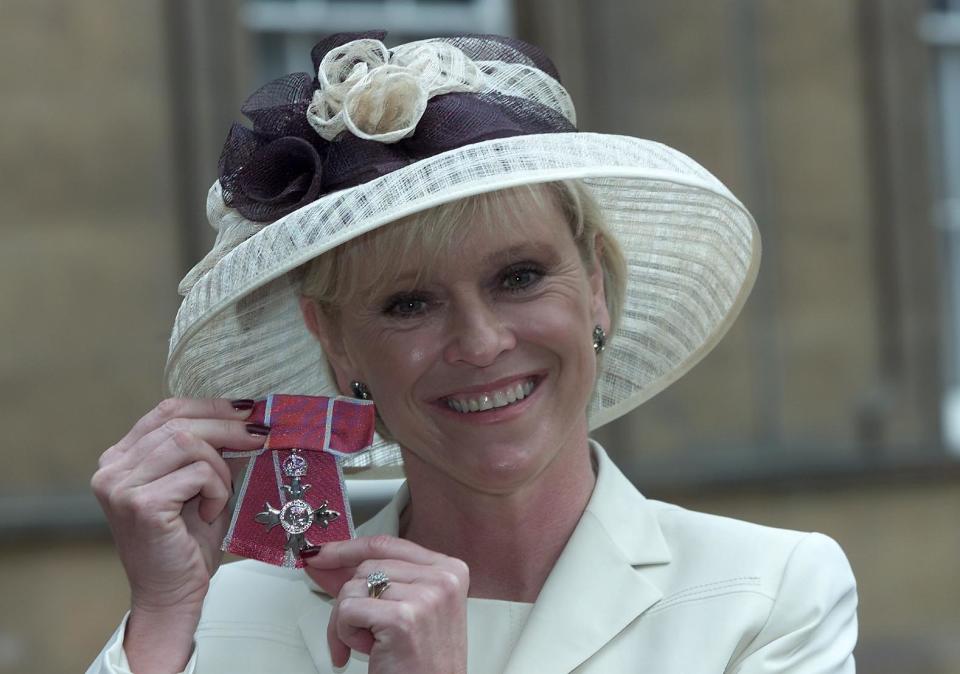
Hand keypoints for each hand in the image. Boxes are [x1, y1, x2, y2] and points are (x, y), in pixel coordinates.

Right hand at [90, 398, 266, 670]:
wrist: (172, 595)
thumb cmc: (188, 542)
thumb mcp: (199, 484)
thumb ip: (210, 451)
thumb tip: (249, 416)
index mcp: (121, 458)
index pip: (167, 411)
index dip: (210, 406)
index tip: (247, 408)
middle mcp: (112, 468)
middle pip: (179, 423)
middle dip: (228, 426)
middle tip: (263, 434)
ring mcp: (121, 485)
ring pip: (190, 443)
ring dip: (221, 467)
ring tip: (222, 494)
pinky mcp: (141, 503)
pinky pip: (199, 473)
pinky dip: (217, 490)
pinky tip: (211, 513)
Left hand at [303, 535, 469, 673]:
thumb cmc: (420, 663)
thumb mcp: (402, 611)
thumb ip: (370, 581)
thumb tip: (325, 560)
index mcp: (449, 570)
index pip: (387, 544)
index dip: (348, 548)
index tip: (322, 553)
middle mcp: (443, 578)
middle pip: (366, 566)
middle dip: (349, 600)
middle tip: (358, 632)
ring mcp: (425, 596)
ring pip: (353, 587)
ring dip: (347, 622)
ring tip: (371, 644)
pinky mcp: (403, 618)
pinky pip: (347, 610)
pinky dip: (344, 634)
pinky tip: (365, 650)